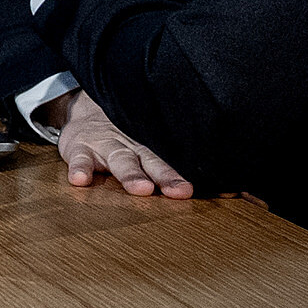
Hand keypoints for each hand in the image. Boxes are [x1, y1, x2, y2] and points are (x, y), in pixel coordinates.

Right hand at [51, 92, 193, 197]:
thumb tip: (228, 193)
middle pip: (151, 160)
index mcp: (150, 148)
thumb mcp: (146, 147)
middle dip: (165, 176)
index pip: (172, 161)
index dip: (188, 176)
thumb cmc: (122, 139)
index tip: (207, 191)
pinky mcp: (78, 147)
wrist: (84, 114)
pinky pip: (79, 158)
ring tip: (140, 188)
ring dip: (130, 174)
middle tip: (180, 191)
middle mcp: (131, 145)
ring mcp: (104, 145)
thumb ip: (170, 167)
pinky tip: (80, 180)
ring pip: (120, 159)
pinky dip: (80, 168)